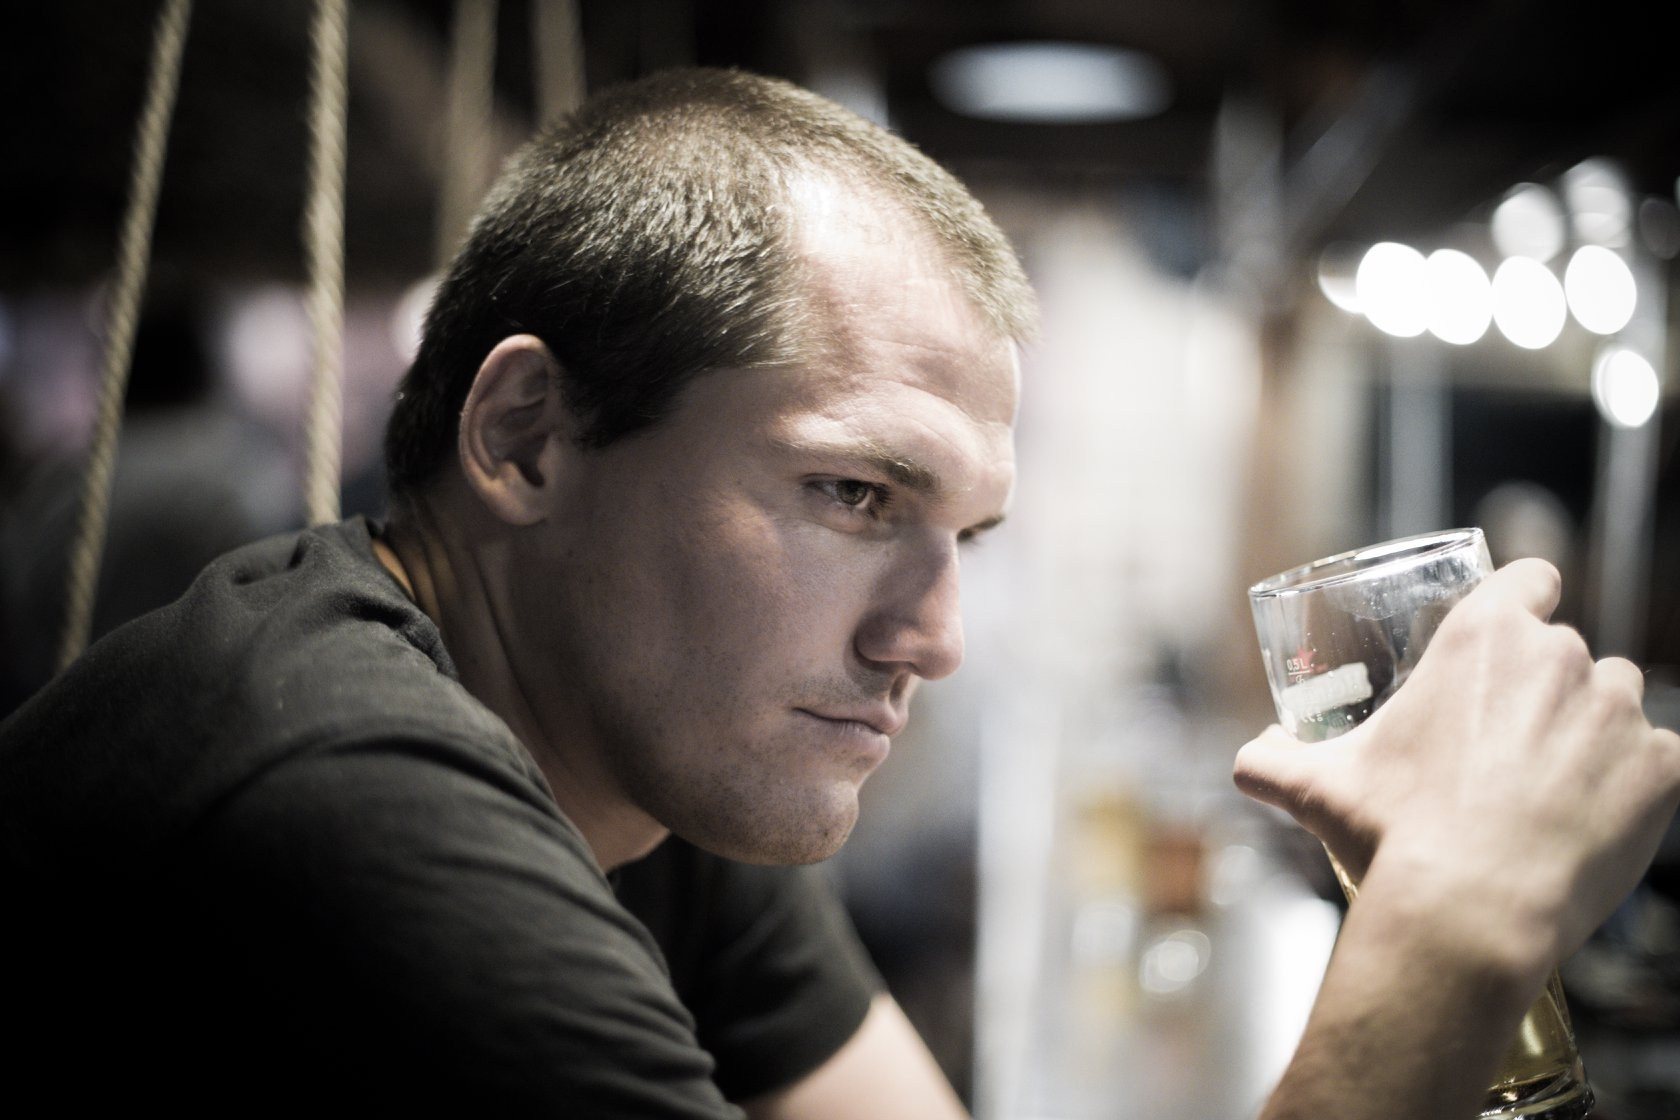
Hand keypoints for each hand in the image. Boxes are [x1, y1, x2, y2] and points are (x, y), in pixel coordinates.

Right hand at [1235, 558, 1679, 963]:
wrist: (1471, 912)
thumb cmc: (1394, 836)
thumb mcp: (1315, 788)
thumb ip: (1271, 760)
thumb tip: (1249, 760)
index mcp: (1484, 636)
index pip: (1531, 577)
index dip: (1524, 600)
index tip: (1512, 638)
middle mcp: (1561, 656)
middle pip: (1569, 651)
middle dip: (1544, 693)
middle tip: (1506, 750)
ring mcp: (1619, 710)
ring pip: (1618, 702)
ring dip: (1593, 732)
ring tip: (1550, 790)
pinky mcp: (1663, 767)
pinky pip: (1660, 760)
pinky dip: (1635, 785)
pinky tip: (1592, 820)